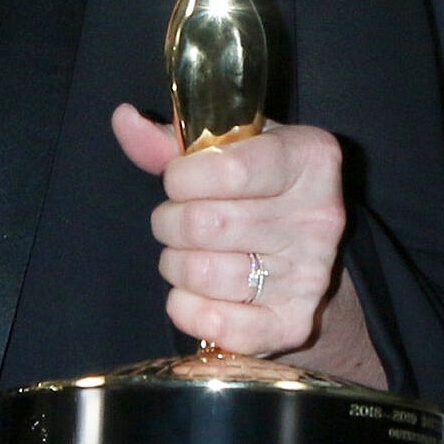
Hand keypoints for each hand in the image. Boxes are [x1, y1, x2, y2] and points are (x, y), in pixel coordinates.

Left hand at [112, 103, 374, 372]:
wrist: (303, 254)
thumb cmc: (258, 190)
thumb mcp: (229, 150)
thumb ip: (173, 141)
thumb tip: (124, 119)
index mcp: (309, 158)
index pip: (228, 170)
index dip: (182, 178)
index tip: (178, 180)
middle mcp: (320, 217)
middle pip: (206, 224)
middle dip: (169, 222)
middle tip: (174, 222)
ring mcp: (310, 276)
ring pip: (203, 273)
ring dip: (175, 265)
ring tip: (186, 254)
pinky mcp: (293, 324)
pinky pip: (216, 324)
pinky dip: (186, 308)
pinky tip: (194, 292)